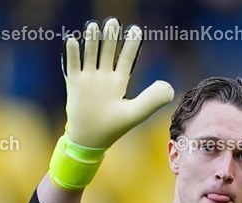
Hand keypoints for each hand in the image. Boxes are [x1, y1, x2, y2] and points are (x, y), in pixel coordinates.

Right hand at [62, 18, 173, 148]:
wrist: (89, 140)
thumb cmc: (113, 128)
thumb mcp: (135, 113)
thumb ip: (152, 100)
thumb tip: (169, 86)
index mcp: (118, 82)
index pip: (126, 59)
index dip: (131, 45)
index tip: (136, 29)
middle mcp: (103, 77)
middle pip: (107, 52)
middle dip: (110, 37)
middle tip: (113, 22)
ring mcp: (88, 79)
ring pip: (90, 54)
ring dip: (92, 41)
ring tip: (94, 25)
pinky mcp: (74, 84)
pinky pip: (73, 65)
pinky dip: (73, 53)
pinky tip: (73, 40)